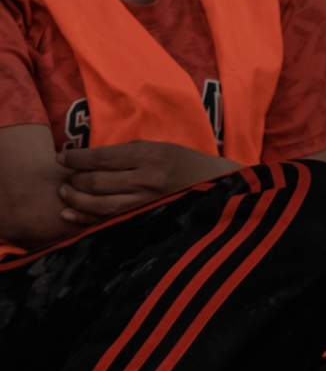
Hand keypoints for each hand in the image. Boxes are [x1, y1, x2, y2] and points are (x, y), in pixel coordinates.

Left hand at [58, 141, 237, 223]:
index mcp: (151, 156)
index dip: (75, 158)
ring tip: (66, 193)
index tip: (61, 157)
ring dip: (75, 199)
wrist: (219, 188)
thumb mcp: (161, 148)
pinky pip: (108, 221)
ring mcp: (146, 203)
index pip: (100, 157)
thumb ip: (128, 153)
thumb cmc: (186, 164)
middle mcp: (147, 180)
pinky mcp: (145, 220)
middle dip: (74, 179)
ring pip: (98, 204)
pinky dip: (85, 219)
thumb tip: (90, 158)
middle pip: (95, 181)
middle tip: (67, 177)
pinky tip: (72, 214)